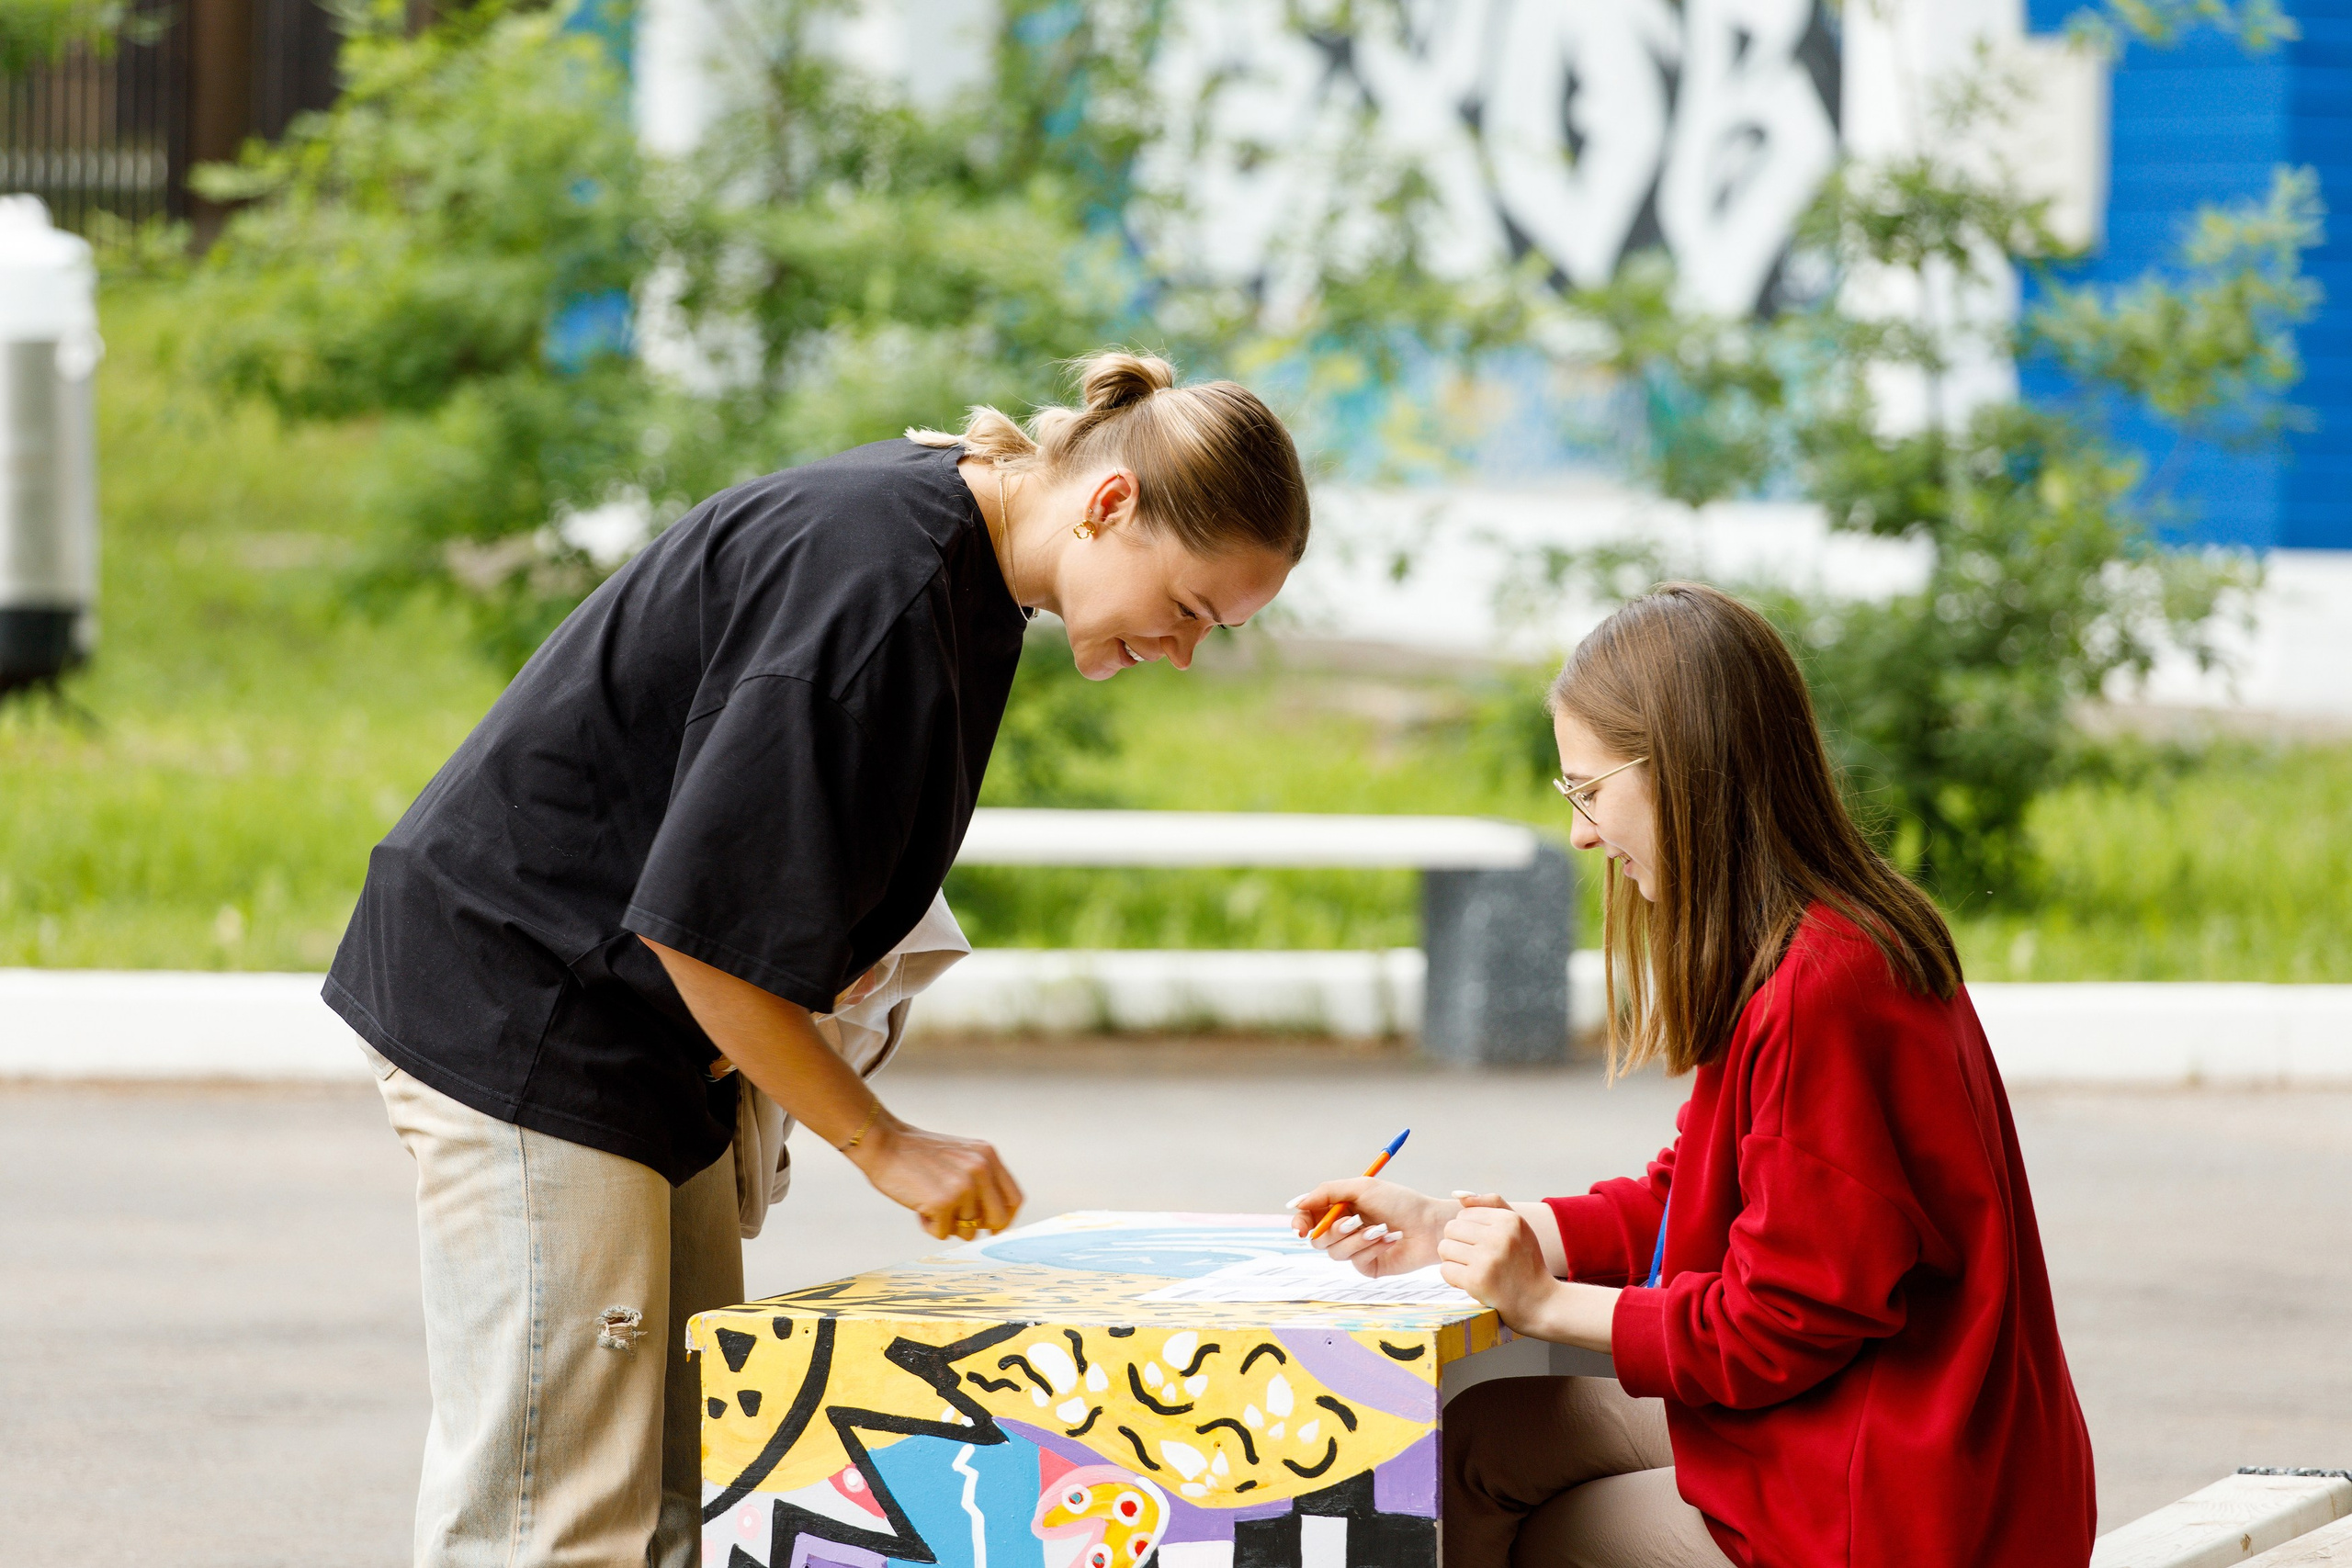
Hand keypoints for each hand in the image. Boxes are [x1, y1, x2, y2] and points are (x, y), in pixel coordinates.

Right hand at [850, 1116, 1024, 1240]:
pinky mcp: (943, 1202)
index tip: (991, 1228)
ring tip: (929, 1202)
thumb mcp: (961, 1156)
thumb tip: (994, 1222)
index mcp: (988, 1156)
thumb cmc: (917, 1155)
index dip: (1005, 1219)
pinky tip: (918, 1207)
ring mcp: (963, 1186)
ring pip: (968, 1231)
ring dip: (947, 1225)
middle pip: (997, 1220)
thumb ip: (981, 1180)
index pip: (1014, 1199)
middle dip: (977, 1228)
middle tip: (955, 1221)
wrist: (884, 1143)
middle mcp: (980, 1169)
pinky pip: (943, 1234)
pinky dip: (929, 1227)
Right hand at [1286, 1179, 1457, 1275]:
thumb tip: (1296, 1203)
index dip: (1301, 1223)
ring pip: (1335, 1252)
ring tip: (1381, 1229)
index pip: (1309, 1217)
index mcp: (1340, 1208)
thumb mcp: (1361, 1188)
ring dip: (1358, 1239)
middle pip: (1317, 1239)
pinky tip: (1389, 1239)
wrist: (1429, 1224)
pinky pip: (1355, 1261)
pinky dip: (1372, 1248)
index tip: (1301, 1228)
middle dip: (1334, 1230)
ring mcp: (1355, 1249)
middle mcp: (1345, 1230)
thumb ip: (1327, 1192)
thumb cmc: (1399, 1202)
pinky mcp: (1367, 1266)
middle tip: (1354, 1221)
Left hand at [1438, 1195, 1557, 1328]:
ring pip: (1444, 1248)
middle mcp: (1499, 1236)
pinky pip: (1445, 1270)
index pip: (1464, 1214)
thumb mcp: (1519, 1227)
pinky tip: (1471, 1282)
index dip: (1469, 1231)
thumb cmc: (1525, 1262)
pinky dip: (1454, 1278)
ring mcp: (1487, 1259)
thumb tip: (1456, 1195)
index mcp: (1509, 1220)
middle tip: (1474, 1258)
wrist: (1540, 1302)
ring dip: (1453, 1261)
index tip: (1484, 1245)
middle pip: (1451, 1228)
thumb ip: (1491, 1204)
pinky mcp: (1476, 1281)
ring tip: (1472, 1269)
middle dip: (1457, 1243)